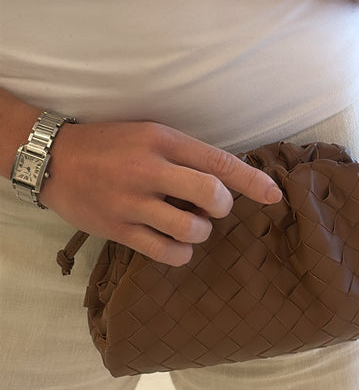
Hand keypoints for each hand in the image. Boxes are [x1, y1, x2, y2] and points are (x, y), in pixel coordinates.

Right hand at [41, 120, 281, 265]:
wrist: (54, 160)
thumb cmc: (109, 146)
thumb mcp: (148, 135)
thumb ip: (184, 155)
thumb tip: (224, 182)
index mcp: (162, 140)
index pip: (218, 162)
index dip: (252, 181)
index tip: (274, 195)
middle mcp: (150, 169)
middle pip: (211, 195)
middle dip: (221, 207)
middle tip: (211, 208)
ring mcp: (133, 201)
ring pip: (191, 229)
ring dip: (199, 232)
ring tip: (186, 225)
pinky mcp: (119, 228)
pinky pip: (166, 252)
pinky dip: (180, 253)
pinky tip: (174, 244)